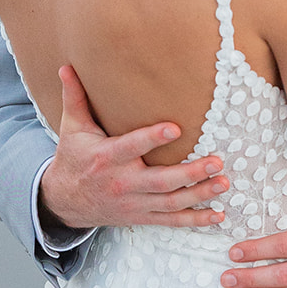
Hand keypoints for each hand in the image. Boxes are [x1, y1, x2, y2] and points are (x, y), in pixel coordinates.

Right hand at [37, 65, 228, 231]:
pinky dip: (195, 220)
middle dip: (190, 174)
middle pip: (159, 181)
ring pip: (170, 202)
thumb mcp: (72, 128)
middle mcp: (123, 183)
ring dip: (200, 195)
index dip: (152, 138)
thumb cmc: (73, 158)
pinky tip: (218, 215)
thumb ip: (75, 98)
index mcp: (107, 158)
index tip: (176, 128)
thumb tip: (67, 66)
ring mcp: (134, 203)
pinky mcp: (141, 216)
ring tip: (223, 183)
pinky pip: (171, 221)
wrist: (63, 201)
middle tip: (216, 162)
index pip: (131, 147)